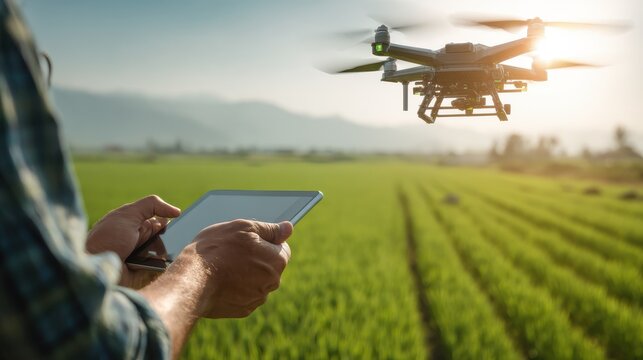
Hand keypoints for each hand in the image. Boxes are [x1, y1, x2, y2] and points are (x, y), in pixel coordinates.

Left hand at [86, 195, 180, 287]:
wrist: (94, 270)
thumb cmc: (106, 239)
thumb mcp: (128, 214)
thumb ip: (151, 205)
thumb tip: (177, 211)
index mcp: (136, 223)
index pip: (162, 218)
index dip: (173, 218)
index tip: (185, 219)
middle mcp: (141, 239)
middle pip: (168, 235)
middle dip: (174, 235)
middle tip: (180, 235)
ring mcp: (145, 257)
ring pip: (168, 251)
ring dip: (171, 250)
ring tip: (169, 251)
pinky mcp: (146, 273)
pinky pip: (164, 268)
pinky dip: (168, 265)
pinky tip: (168, 262)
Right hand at [173, 219, 291, 318]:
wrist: (192, 280)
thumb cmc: (217, 250)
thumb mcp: (244, 228)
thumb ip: (269, 229)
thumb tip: (288, 228)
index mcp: (277, 260)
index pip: (281, 248)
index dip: (265, 241)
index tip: (248, 241)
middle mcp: (272, 282)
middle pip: (269, 266)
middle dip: (256, 258)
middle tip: (233, 252)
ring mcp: (257, 298)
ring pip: (256, 281)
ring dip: (245, 273)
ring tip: (224, 266)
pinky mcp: (243, 309)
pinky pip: (244, 295)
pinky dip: (235, 288)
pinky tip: (221, 281)